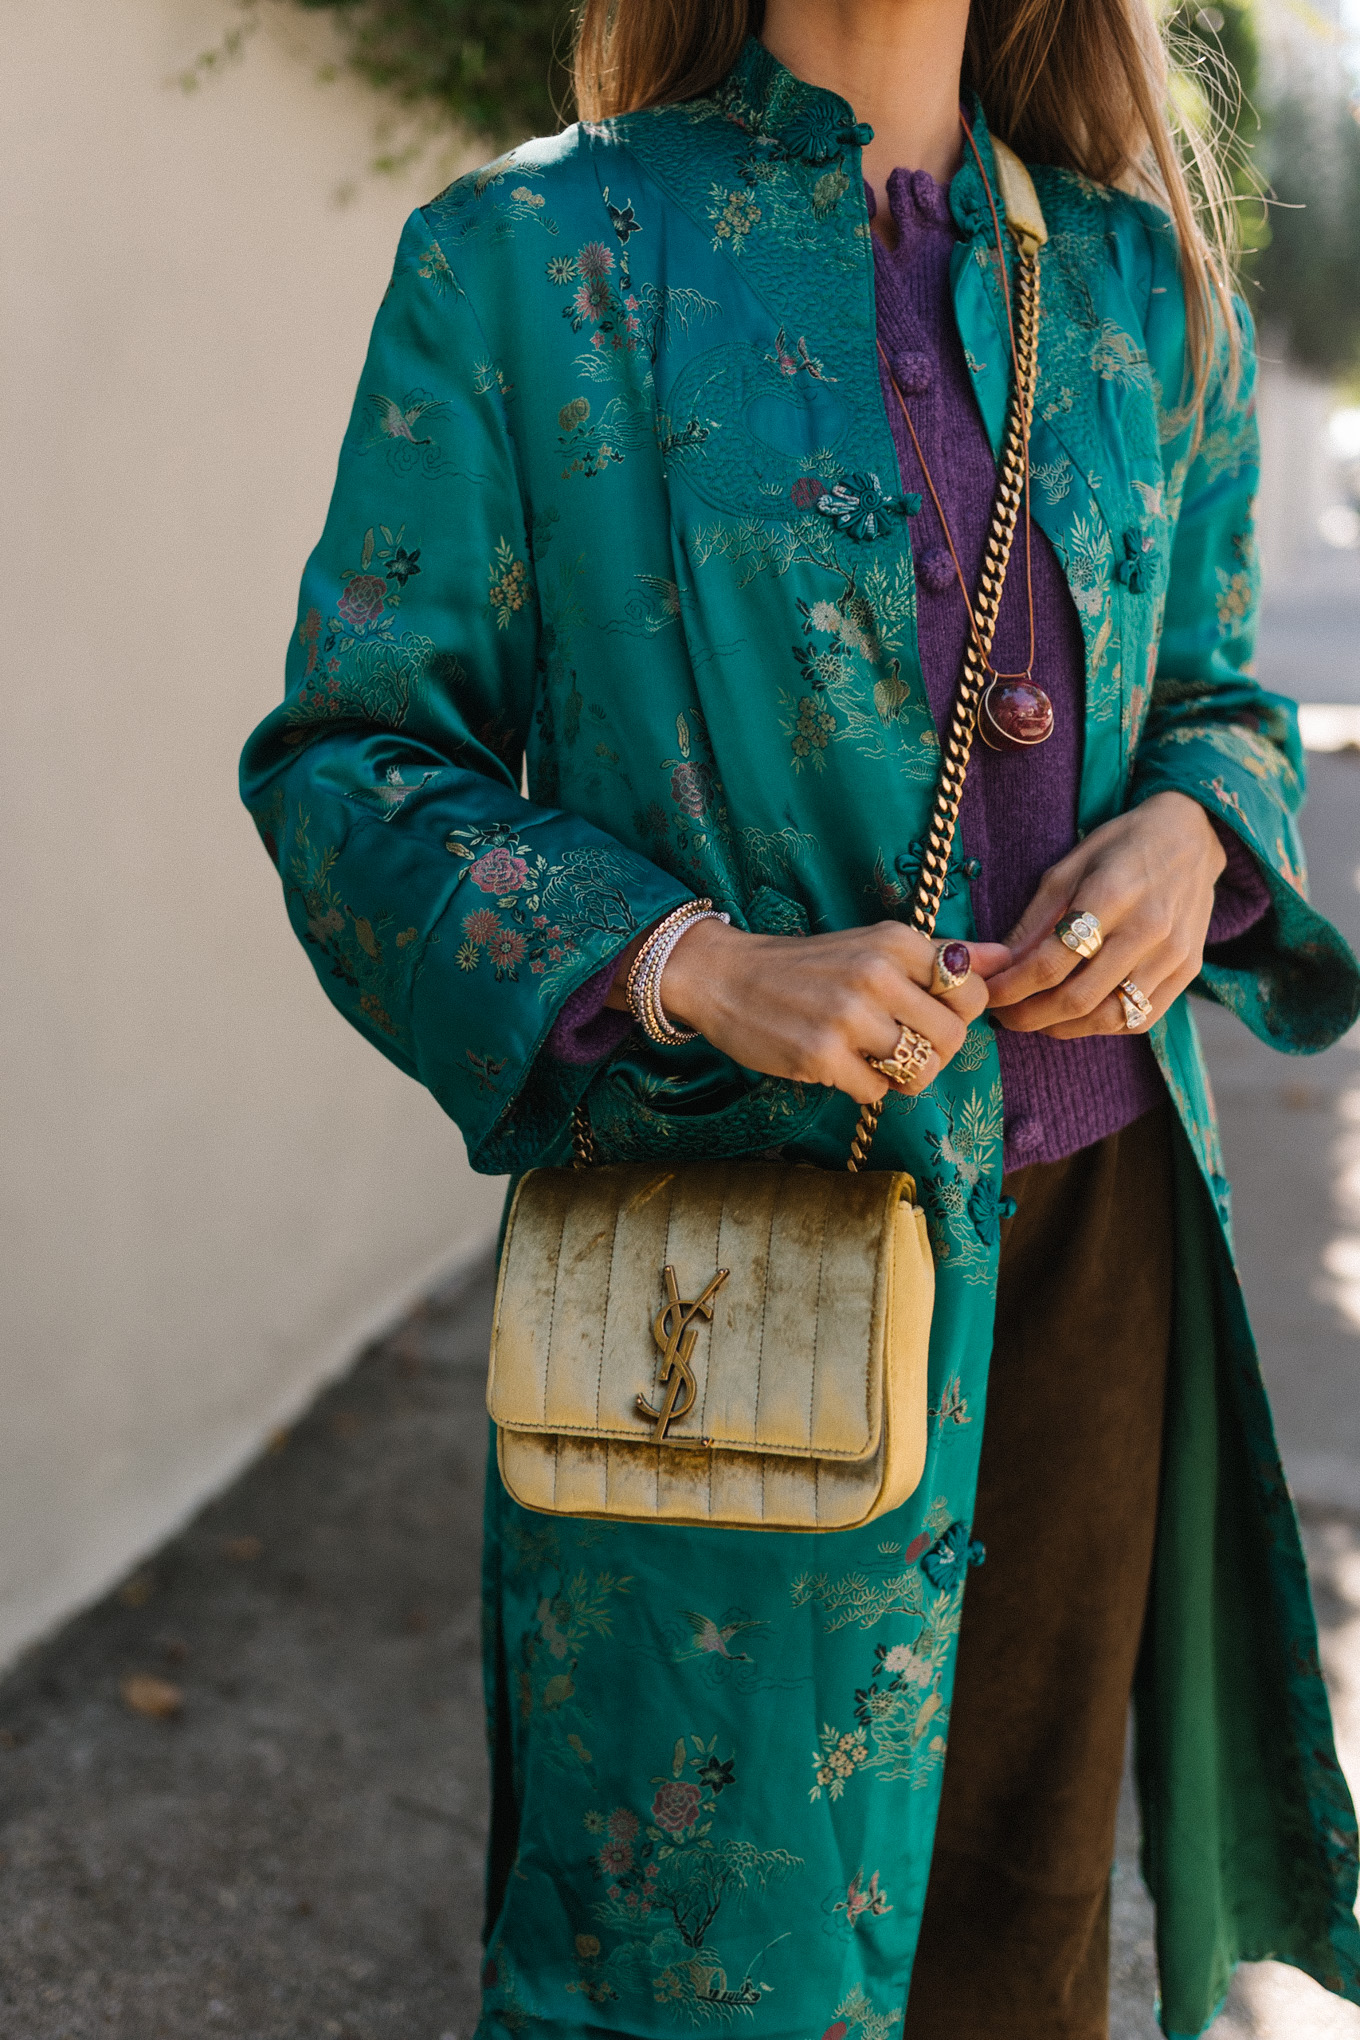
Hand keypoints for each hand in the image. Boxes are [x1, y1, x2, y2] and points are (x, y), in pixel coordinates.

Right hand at [614, 918, 1009, 1105]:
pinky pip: (876, 1091)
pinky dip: (866, 1087)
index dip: (957, 1014)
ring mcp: (848, 1016)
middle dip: (936, 1054)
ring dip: (903, 1075)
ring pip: (921, 1070)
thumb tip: (1008, 958)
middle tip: (905, 1047)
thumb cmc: (809, 967)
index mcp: (896, 941)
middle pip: (953, 1037)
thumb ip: (941, 956)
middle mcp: (877, 973)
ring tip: (873, 1058)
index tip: (927, 1014)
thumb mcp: (875, 946)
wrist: (726, 977)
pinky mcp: (820, 1055)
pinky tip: (841, 1065)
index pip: (971, 991)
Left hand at [984, 792, 1226, 1038]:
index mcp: (1110, 895)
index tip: (988, 994)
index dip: (1012, 987)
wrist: (1191, 836)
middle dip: (1030, 1016)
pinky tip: (1078, 1016)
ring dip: (1063, 1027)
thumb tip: (1000, 966)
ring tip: (1036, 1019)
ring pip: (1109, 1017)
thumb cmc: (1120, 847)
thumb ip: (1035, 922)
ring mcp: (1172, 954)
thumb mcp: (1067, 868)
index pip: (1051, 962)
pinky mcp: (1188, 970)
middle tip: (1004, 1016)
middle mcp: (1147, 929)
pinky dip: (1101, 1025)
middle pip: (1078, 998)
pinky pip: (1139, 1018)